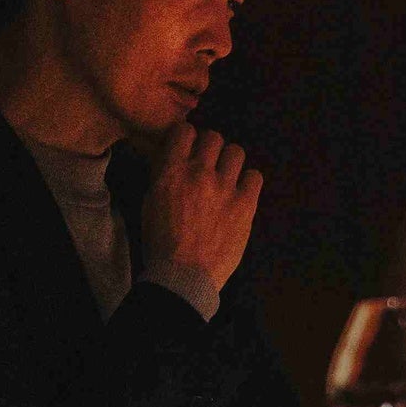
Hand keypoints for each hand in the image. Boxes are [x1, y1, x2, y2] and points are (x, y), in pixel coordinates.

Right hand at [136, 124, 259, 316]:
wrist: (183, 276)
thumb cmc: (161, 243)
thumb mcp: (150, 202)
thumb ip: (163, 176)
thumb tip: (173, 158)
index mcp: (171, 172)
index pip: (185, 130)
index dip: (188, 137)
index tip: (189, 147)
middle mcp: (199, 173)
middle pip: (213, 137)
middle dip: (210, 147)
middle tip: (208, 163)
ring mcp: (225, 188)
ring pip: (236, 151)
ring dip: (230, 161)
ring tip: (226, 177)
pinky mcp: (245, 205)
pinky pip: (255, 176)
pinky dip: (248, 181)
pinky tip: (241, 192)